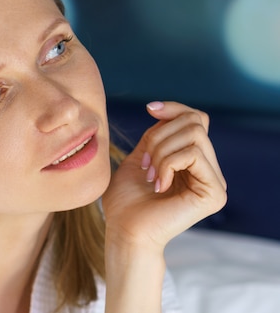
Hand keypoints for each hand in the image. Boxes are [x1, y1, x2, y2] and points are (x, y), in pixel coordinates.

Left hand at [102, 101, 227, 250]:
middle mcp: (208, 170)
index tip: (149, 109)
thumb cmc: (126, 201)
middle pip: (194, 122)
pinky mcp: (214, 193)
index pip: (196, 119)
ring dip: (162, 151)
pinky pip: (193, 155)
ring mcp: (214, 182)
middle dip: (160, 135)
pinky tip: (159, 184)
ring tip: (151, 175)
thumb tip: (163, 111)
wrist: (125, 232)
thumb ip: (156, 136)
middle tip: (145, 162)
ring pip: (194, 135)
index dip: (174, 108)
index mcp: (192, 161)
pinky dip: (168, 163)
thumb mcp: (139, 157)